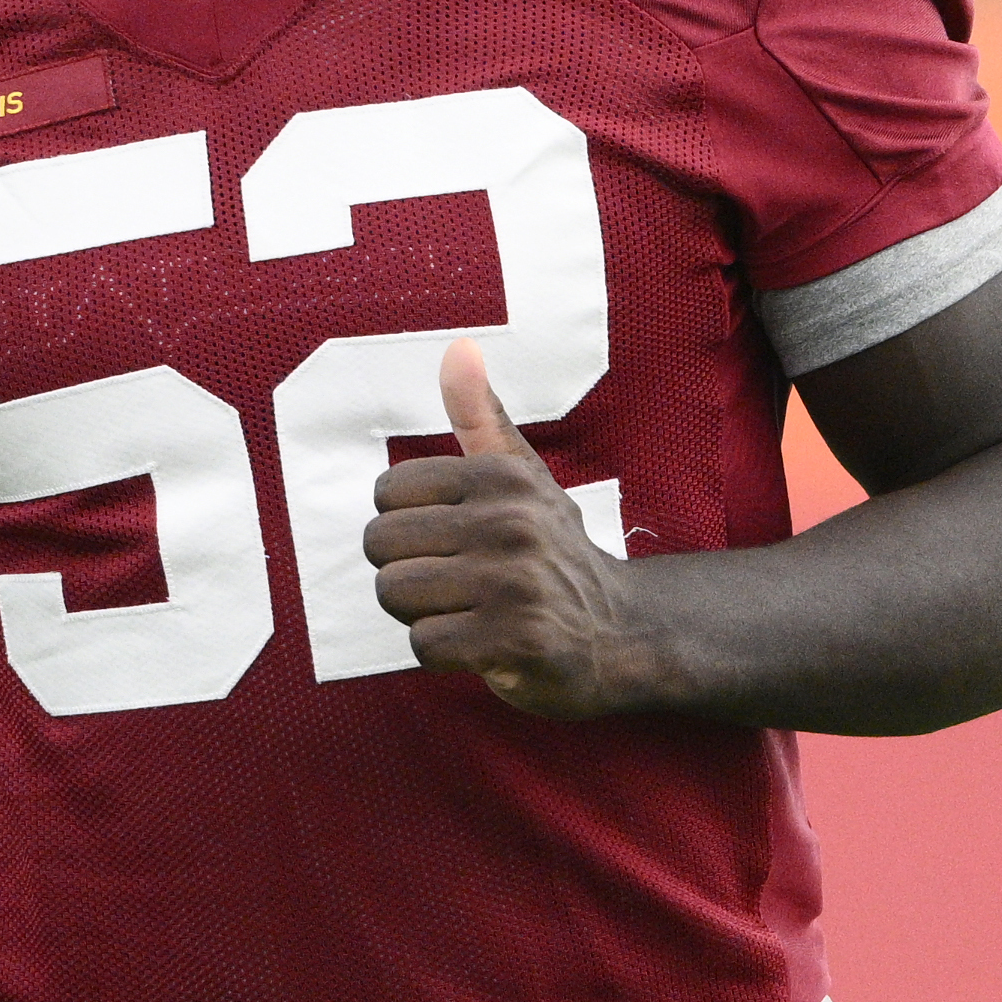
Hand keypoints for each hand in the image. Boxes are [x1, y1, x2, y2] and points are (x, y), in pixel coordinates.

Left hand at [365, 337, 651, 717]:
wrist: (620, 631)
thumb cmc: (552, 550)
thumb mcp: (523, 476)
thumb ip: (480, 417)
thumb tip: (458, 349)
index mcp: (501, 476)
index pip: (387, 492)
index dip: (406, 525)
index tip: (451, 540)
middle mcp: (510, 522)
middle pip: (381, 545)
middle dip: (405, 571)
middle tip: (456, 583)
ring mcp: (516, 583)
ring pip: (395, 594)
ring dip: (421, 613)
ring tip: (468, 611)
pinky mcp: (518, 641)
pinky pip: (424, 644)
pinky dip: (443, 652)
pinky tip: (482, 644)